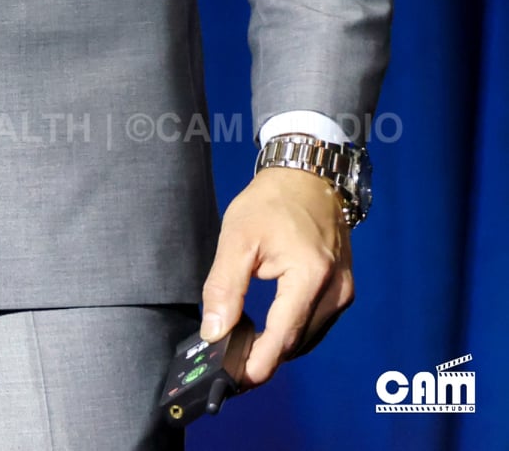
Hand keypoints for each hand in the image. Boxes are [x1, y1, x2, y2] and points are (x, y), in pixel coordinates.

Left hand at [199, 166, 353, 387]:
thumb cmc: (271, 202)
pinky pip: (314, 324)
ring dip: (277, 347)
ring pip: (306, 338)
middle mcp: (335, 290)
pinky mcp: (343, 292)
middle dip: (264, 357)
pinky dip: (291, 332)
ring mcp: (343, 293)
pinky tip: (268, 331)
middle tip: (230, 365)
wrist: (307, 177)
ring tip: (243, 350)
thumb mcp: (237, 237)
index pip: (283, 334)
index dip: (259, 361)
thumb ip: (225, 286)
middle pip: (295, 341)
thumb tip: (214, 331)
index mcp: (311, 275)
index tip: (237, 380)